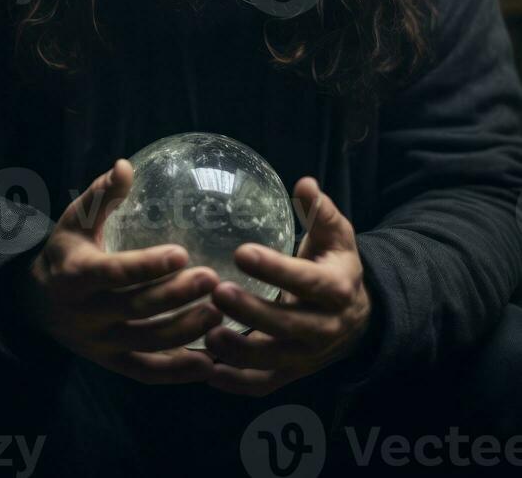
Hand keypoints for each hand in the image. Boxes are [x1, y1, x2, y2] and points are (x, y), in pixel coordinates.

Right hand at [15, 159, 222, 383]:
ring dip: (184, 332)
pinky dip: (176, 372)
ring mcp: (99, 343)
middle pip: (135, 308)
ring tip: (219, 313)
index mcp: (74, 275)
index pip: (112, 272)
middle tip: (212, 279)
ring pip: (145, 342)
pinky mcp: (112, 362)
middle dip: (175, 295)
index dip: (146, 265)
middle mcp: (85, 314)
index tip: (182, 252)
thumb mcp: (74, 220)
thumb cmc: (66, 250)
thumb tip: (125, 165)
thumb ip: (101, 195)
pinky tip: (210, 363)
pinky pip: (145, 371)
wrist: (36, 303)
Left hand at [203, 176, 372, 395]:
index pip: (306, 280)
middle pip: (289, 325)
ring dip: (240, 351)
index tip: (241, 251)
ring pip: (275, 359)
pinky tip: (209, 371)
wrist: (358, 314)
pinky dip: (238, 382)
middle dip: (253, 312)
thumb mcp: (336, 234)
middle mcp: (325, 327)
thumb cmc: (335, 263)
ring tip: (208, 333)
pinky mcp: (293, 372)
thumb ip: (320, 211)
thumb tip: (305, 184)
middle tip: (217, 292)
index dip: (275, 268)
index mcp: (336, 288)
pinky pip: (266, 383)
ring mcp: (308, 355)